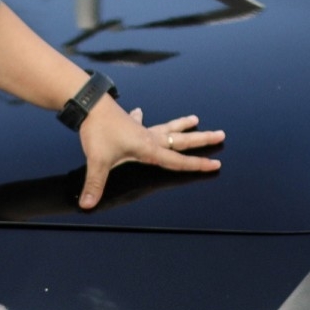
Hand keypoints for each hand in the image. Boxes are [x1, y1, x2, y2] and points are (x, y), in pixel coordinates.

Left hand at [77, 101, 222, 208]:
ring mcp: (140, 128)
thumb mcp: (97, 161)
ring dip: (181, 125)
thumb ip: (95, 184)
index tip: (216, 164)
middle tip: (221, 134)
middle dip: (202, 139)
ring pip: (167, 128)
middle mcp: (149, 137)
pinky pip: (140, 121)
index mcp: (149, 148)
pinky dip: (142, 118)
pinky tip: (140, 112)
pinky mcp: (129, 123)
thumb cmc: (98, 132)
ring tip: (195, 119)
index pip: (178, 161)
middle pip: (181, 140)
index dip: (197, 165)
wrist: (90, 105)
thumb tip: (87, 204)